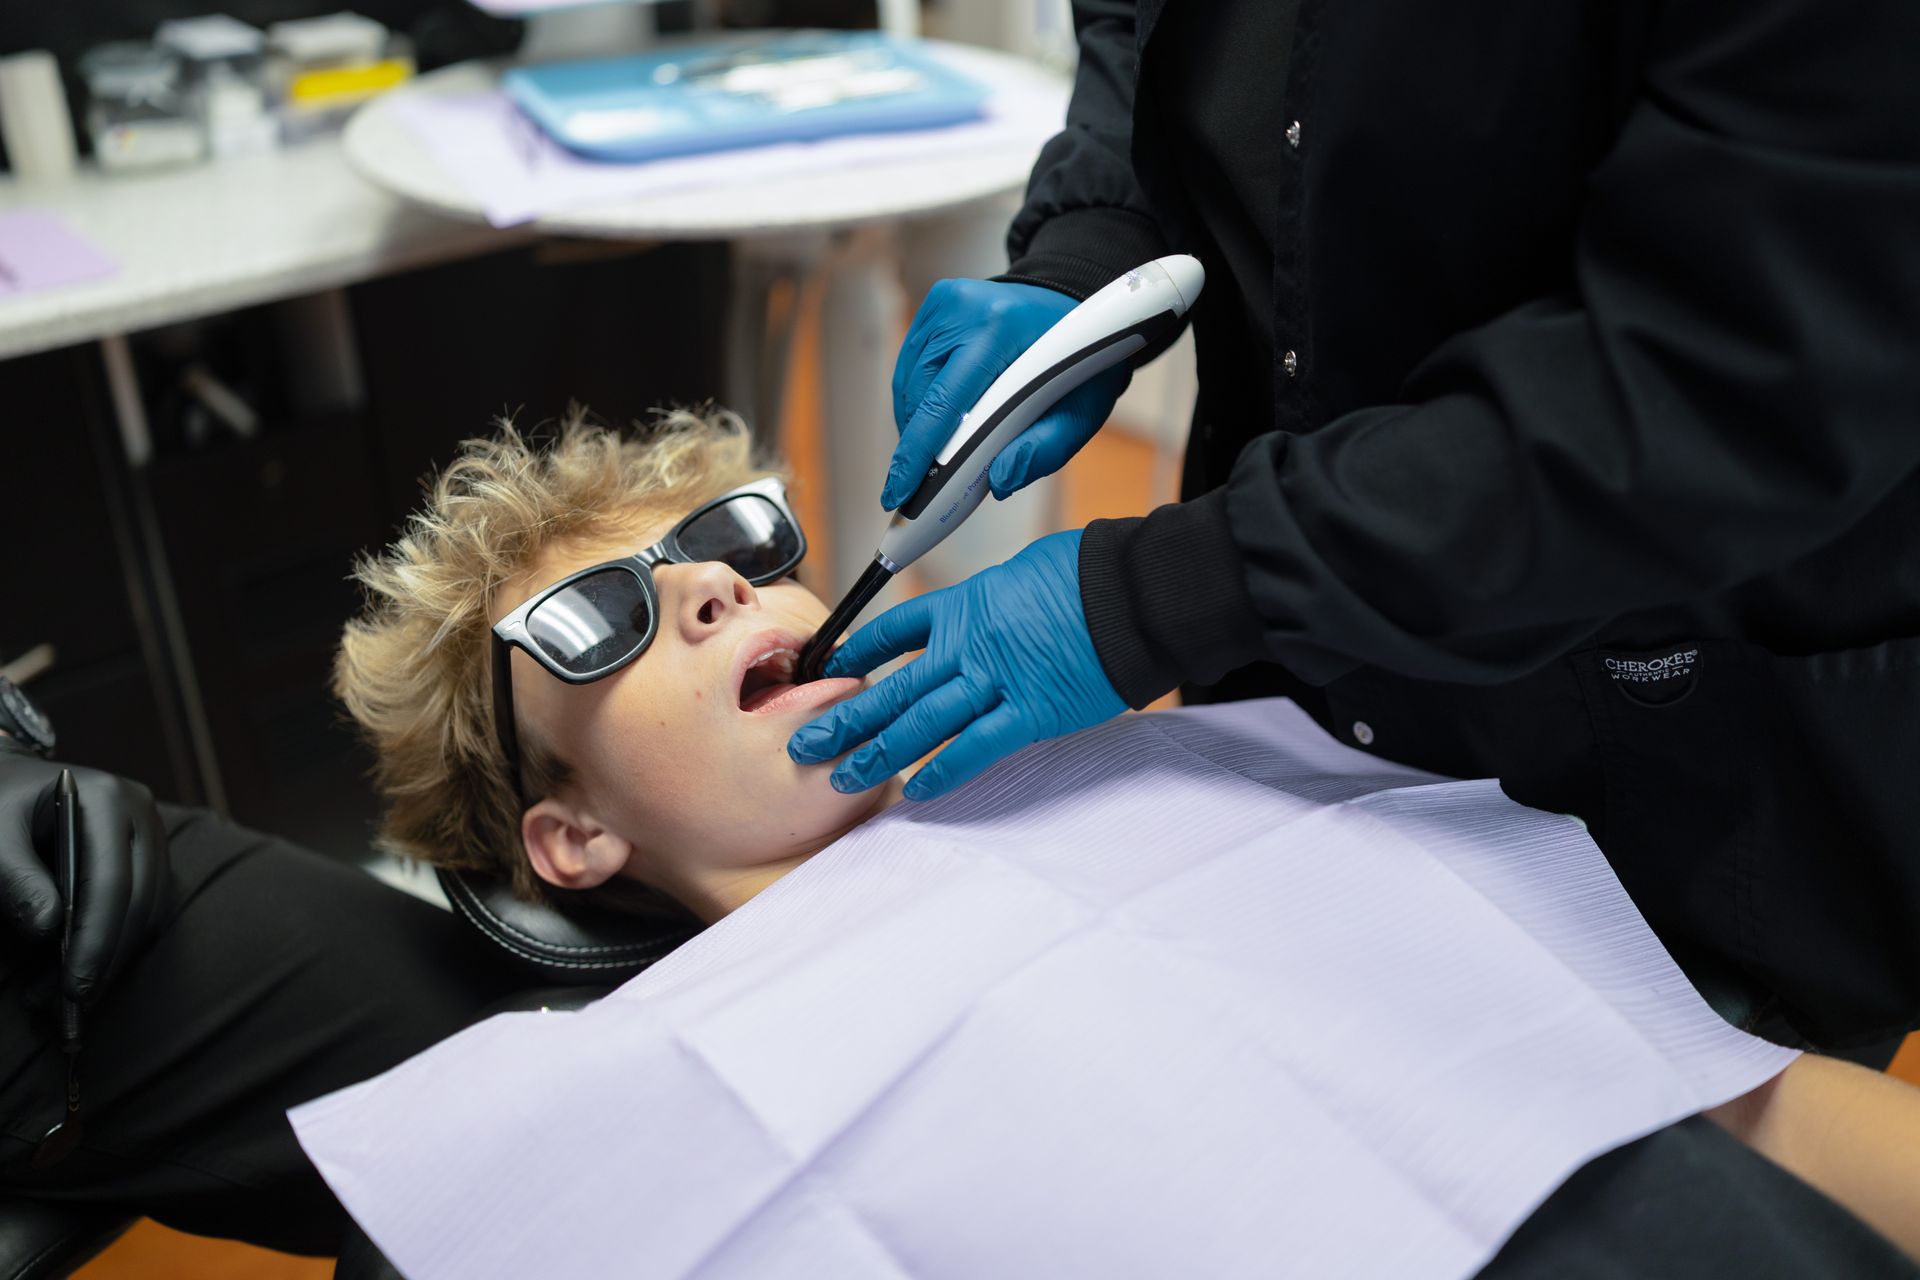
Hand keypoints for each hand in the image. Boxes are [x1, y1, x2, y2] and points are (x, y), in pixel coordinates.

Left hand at [0, 746, 168, 1004]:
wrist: (7, 780)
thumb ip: (14, 877)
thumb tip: (47, 929)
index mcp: (106, 797)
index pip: (112, 879)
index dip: (96, 937)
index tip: (74, 988)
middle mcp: (141, 813)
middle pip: (141, 900)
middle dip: (107, 957)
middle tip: (70, 1004)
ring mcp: (150, 834)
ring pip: (149, 910)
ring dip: (112, 958)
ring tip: (63, 996)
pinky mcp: (147, 856)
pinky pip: (144, 909)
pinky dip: (115, 944)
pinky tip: (79, 969)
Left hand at [787, 529, 1125, 799]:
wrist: (1133, 592)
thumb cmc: (1090, 572)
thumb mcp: (1026, 568)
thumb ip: (999, 596)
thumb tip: (999, 606)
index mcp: (965, 605)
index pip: (893, 631)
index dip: (856, 653)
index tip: (830, 670)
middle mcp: (968, 646)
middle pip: (893, 688)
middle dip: (845, 718)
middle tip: (806, 744)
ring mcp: (997, 682)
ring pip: (920, 723)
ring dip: (877, 752)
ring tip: (841, 776)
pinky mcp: (1030, 713)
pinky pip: (976, 747)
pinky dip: (943, 771)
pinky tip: (915, 791)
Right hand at [883, 279, 1129, 508]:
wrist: (1077, 307)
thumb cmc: (1079, 360)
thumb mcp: (1082, 409)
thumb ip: (1045, 449)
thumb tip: (998, 480)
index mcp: (999, 329)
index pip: (943, 403)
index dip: (917, 453)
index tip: (898, 492)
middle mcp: (963, 310)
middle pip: (920, 397)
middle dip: (921, 446)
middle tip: (930, 482)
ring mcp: (944, 303)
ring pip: (908, 384)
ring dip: (919, 424)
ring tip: (939, 450)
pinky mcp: (934, 306)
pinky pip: (910, 367)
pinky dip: (920, 400)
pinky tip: (940, 418)